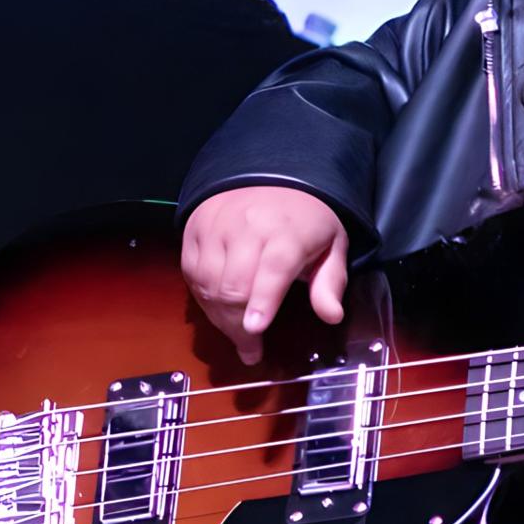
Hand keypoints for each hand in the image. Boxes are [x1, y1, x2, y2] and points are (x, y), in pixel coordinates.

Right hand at [184, 186, 350, 365]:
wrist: (269, 174)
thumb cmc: (305, 220)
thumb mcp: (331, 246)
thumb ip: (330, 283)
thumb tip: (332, 316)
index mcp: (287, 231)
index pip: (273, 268)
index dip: (263, 300)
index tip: (255, 328)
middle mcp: (248, 226)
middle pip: (235, 285)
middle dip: (239, 325)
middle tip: (250, 349)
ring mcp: (217, 226)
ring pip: (209, 284)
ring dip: (220, 317)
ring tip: (236, 332)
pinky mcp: (195, 229)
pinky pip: (192, 273)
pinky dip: (203, 298)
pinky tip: (218, 309)